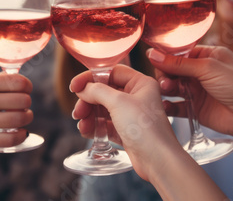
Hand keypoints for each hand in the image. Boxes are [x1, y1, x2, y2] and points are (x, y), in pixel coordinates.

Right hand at [0, 73, 33, 148]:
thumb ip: (0, 79)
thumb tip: (23, 81)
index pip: (19, 82)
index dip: (27, 87)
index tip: (24, 91)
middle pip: (23, 100)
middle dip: (27, 104)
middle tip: (22, 107)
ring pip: (19, 119)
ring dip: (26, 118)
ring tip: (22, 118)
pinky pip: (10, 138)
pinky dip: (21, 136)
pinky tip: (20, 132)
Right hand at [70, 64, 178, 181]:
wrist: (157, 160)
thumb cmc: (145, 128)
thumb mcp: (118, 102)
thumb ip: (97, 91)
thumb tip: (83, 88)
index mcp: (141, 83)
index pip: (111, 72)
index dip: (91, 78)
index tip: (74, 86)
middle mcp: (137, 97)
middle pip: (104, 91)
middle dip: (88, 101)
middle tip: (78, 111)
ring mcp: (131, 115)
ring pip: (102, 109)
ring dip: (89, 115)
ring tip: (82, 124)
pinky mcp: (126, 131)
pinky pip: (105, 124)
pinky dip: (94, 127)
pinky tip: (86, 131)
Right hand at [147, 45, 232, 138]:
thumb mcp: (208, 68)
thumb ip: (178, 63)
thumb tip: (152, 54)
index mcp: (208, 56)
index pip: (180, 53)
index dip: (166, 57)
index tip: (154, 60)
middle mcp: (201, 72)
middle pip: (172, 70)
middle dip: (165, 74)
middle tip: (165, 80)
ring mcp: (197, 91)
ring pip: (172, 87)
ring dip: (165, 88)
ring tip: (166, 90)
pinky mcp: (195, 108)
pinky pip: (175, 106)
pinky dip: (168, 105)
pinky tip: (164, 105)